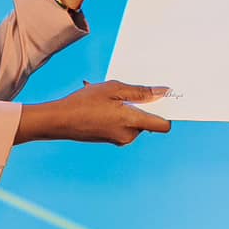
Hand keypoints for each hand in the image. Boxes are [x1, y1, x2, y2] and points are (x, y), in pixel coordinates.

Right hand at [17, 81, 172, 145]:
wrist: (59, 121)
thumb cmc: (84, 102)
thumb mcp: (114, 89)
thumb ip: (141, 92)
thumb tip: (164, 92)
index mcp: (132, 122)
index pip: (164, 125)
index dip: (169, 112)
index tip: (167, 99)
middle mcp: (129, 135)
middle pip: (148, 119)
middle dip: (141, 103)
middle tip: (124, 89)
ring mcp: (120, 139)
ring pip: (134, 120)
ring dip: (127, 106)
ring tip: (107, 94)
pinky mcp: (111, 139)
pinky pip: (123, 123)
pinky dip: (118, 112)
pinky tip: (101, 102)